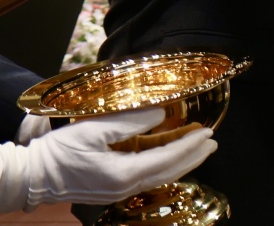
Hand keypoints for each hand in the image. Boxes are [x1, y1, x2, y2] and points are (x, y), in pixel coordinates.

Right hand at [22, 107, 216, 208]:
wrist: (31, 177)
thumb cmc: (59, 152)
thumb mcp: (95, 129)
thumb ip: (131, 122)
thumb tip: (161, 113)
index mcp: (125, 173)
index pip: (168, 158)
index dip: (190, 145)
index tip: (207, 132)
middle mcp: (126, 186)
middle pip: (170, 171)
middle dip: (193, 155)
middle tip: (212, 140)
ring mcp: (119, 189)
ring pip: (160, 174)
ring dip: (181, 160)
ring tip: (199, 146)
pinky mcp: (112, 186)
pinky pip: (146, 175)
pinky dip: (163, 163)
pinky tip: (169, 154)